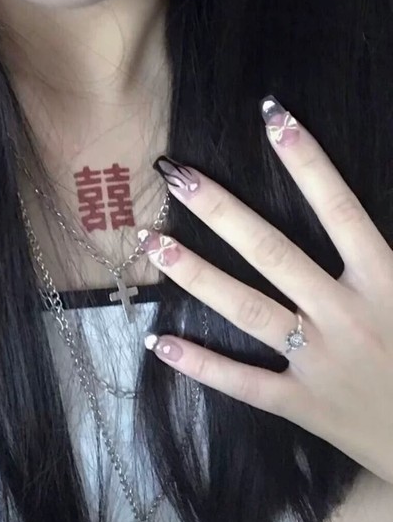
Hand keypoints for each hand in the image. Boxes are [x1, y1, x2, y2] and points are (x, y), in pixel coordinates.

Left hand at [138, 95, 392, 484]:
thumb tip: (363, 217)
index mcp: (387, 283)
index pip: (340, 209)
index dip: (307, 160)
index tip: (271, 117)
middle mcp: (345, 316)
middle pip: (272, 252)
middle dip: (221, 210)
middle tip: (175, 176)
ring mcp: (317, 362)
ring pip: (245, 309)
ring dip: (195, 274)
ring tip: (152, 242)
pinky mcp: (302, 404)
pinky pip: (243, 384)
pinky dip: (200, 364)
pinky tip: (158, 343)